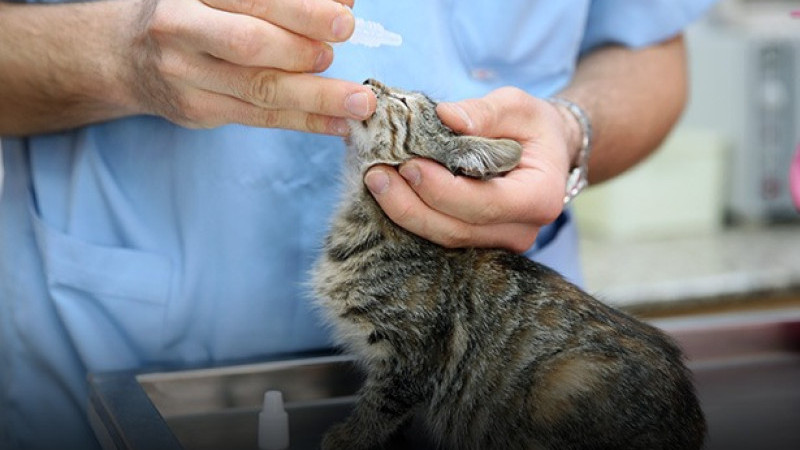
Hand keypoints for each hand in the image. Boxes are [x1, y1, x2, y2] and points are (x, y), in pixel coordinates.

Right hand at [123, 0, 374, 133]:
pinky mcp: (197, 111)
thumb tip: (343, 1)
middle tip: (343, 49)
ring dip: (316, 98)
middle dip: (304, 49)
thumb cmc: (190, 11)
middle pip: (249, 43)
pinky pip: (259, 118)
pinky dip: (304, 121)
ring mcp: (185, 76)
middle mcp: (180, 29)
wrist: (124, 54)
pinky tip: (337, 123)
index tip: (344, 17)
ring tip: (359, 102)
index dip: (300, 10)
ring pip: (258, 89)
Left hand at [364, 87, 575, 252]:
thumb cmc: (532, 127)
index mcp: (539, 197)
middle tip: (377, 175)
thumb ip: (484, 112)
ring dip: (406, 213)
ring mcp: (499, 242)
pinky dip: (413, 216)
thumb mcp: (518, 106)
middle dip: (412, 206)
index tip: (409, 166)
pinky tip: (389, 193)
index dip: (443, 191)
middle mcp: (522, 230)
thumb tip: (445, 116)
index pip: (486, 205)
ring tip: (376, 181)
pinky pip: (441, 235)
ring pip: (445, 238)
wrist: (545, 152)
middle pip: (459, 229)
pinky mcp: (478, 242)